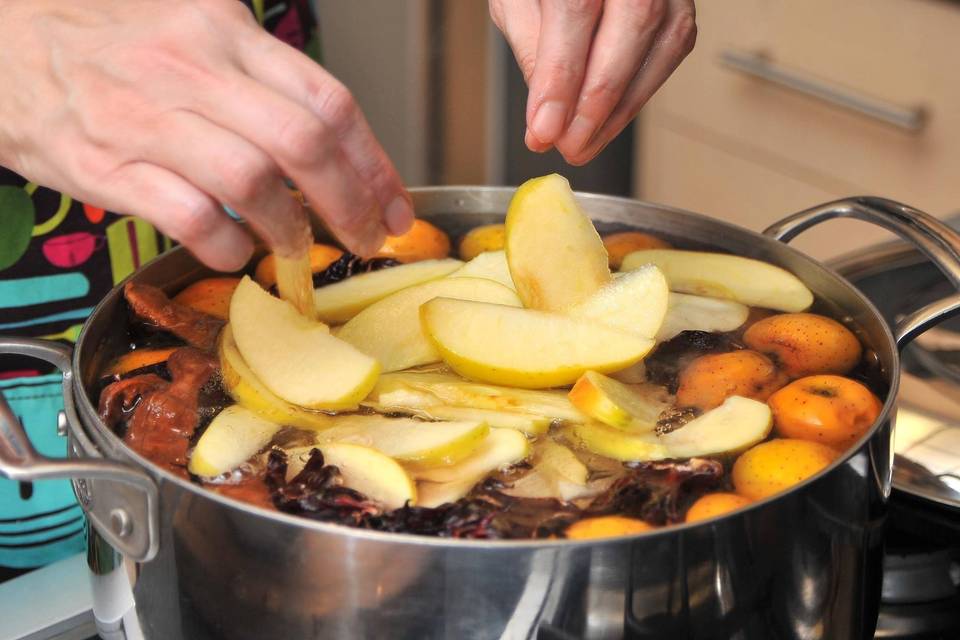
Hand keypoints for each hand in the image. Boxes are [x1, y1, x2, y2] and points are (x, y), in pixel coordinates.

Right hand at [0, 0, 412, 269]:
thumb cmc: (109, 39)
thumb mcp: (193, 26)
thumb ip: (260, 73)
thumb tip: (334, 136)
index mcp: (224, 31)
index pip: (327, 102)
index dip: (374, 165)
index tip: (395, 208)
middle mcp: (189, 68)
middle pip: (301, 143)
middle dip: (350, 203)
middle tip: (365, 238)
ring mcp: (143, 117)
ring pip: (250, 179)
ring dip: (289, 227)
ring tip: (296, 246)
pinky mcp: (99, 164)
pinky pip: (187, 213)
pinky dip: (226, 243)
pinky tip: (235, 250)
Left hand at [490, 0, 696, 164]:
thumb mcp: (517, 1)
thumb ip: (531, 49)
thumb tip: (545, 117)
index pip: (576, 10)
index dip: (562, 78)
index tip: (544, 130)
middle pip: (632, 26)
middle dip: (596, 102)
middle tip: (566, 146)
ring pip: (660, 46)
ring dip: (619, 110)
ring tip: (583, 145)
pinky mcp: (681, 8)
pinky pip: (669, 56)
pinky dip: (636, 97)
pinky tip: (607, 121)